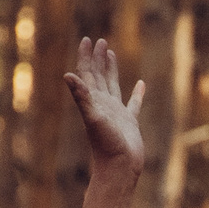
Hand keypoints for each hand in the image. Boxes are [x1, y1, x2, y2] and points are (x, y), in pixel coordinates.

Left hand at [65, 36, 146, 173]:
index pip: (87, 73)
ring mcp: (116, 112)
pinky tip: (141, 84)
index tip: (88, 39)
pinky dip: (137, 92)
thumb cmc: (106, 145)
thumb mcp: (92, 117)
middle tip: (99, 41)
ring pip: (113, 85)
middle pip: (98, 76)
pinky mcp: (130, 122)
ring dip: (111, 69)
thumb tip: (67, 75)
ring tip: (111, 54)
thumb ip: (81, 96)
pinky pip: (134, 103)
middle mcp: (103, 104)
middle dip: (98, 58)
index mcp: (93, 101)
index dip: (86, 56)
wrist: (119, 168)